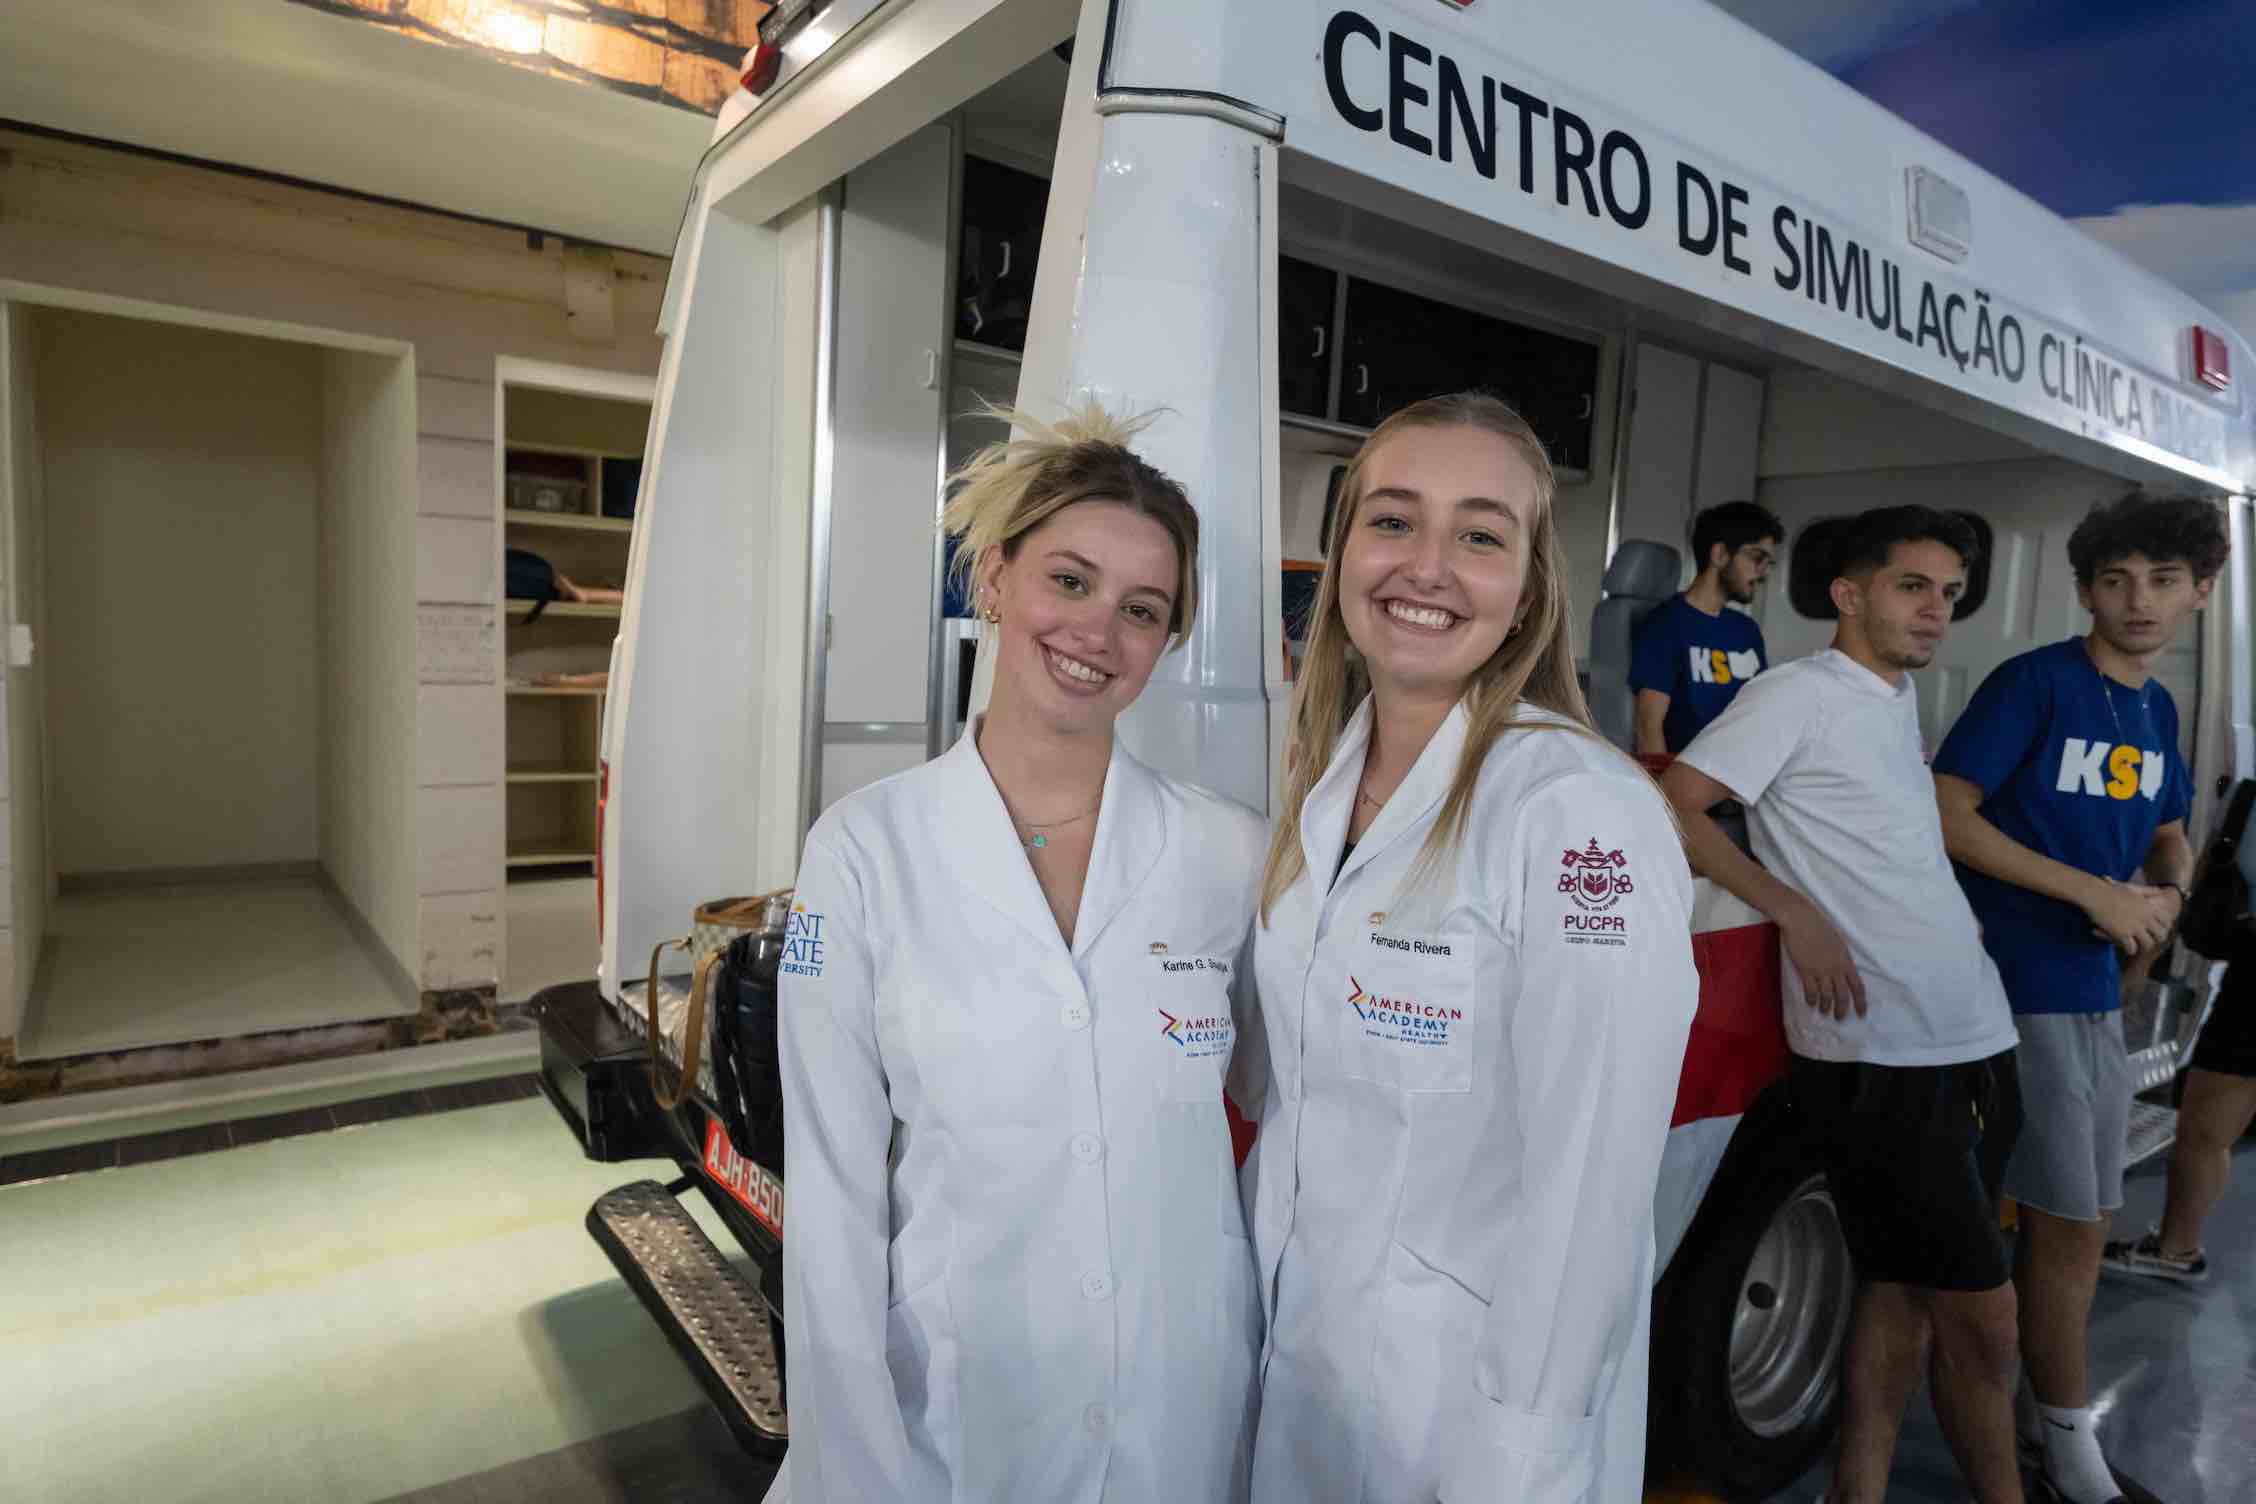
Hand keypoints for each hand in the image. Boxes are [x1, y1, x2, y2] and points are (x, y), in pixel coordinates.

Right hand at [1780, 902, 1867, 1020]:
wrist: (1802, 920)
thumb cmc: (1820, 927)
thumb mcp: (1838, 943)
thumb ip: (1841, 959)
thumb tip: (1842, 971)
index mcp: (1846, 961)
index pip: (1858, 987)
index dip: (1861, 1002)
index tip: (1861, 1013)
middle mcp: (1836, 969)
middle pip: (1843, 995)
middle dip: (1842, 1009)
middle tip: (1840, 1018)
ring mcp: (1821, 970)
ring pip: (1827, 996)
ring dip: (1826, 1007)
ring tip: (1825, 1012)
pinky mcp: (1806, 970)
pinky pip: (1811, 990)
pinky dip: (1812, 999)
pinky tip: (1811, 1003)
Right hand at [2083, 878, 2175, 954]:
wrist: (2095, 894)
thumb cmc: (2110, 890)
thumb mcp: (2133, 888)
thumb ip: (2148, 890)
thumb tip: (2161, 890)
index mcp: (2148, 907)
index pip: (2166, 921)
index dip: (2163, 928)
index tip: (2156, 930)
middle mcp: (2145, 918)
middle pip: (2160, 935)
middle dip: (2155, 939)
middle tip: (2148, 941)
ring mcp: (2135, 926)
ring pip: (2147, 944)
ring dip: (2143, 947)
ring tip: (2138, 947)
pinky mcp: (2123, 934)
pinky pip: (2132, 948)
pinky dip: (2130, 950)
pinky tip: (2127, 949)